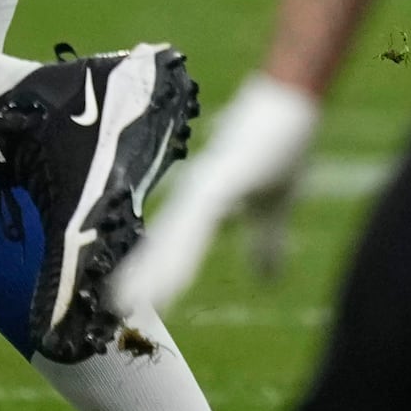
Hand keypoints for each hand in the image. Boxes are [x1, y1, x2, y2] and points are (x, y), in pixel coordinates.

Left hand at [109, 75, 318, 320]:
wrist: (293, 99)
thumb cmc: (283, 143)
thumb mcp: (276, 204)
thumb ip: (266, 239)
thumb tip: (267, 279)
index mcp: (205, 201)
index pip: (172, 243)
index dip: (151, 272)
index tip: (131, 304)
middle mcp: (194, 194)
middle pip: (161, 243)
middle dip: (140, 278)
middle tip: (117, 311)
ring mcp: (203, 186)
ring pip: (170, 237)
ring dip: (151, 271)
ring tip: (130, 301)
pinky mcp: (218, 181)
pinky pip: (194, 224)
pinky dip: (180, 251)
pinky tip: (174, 270)